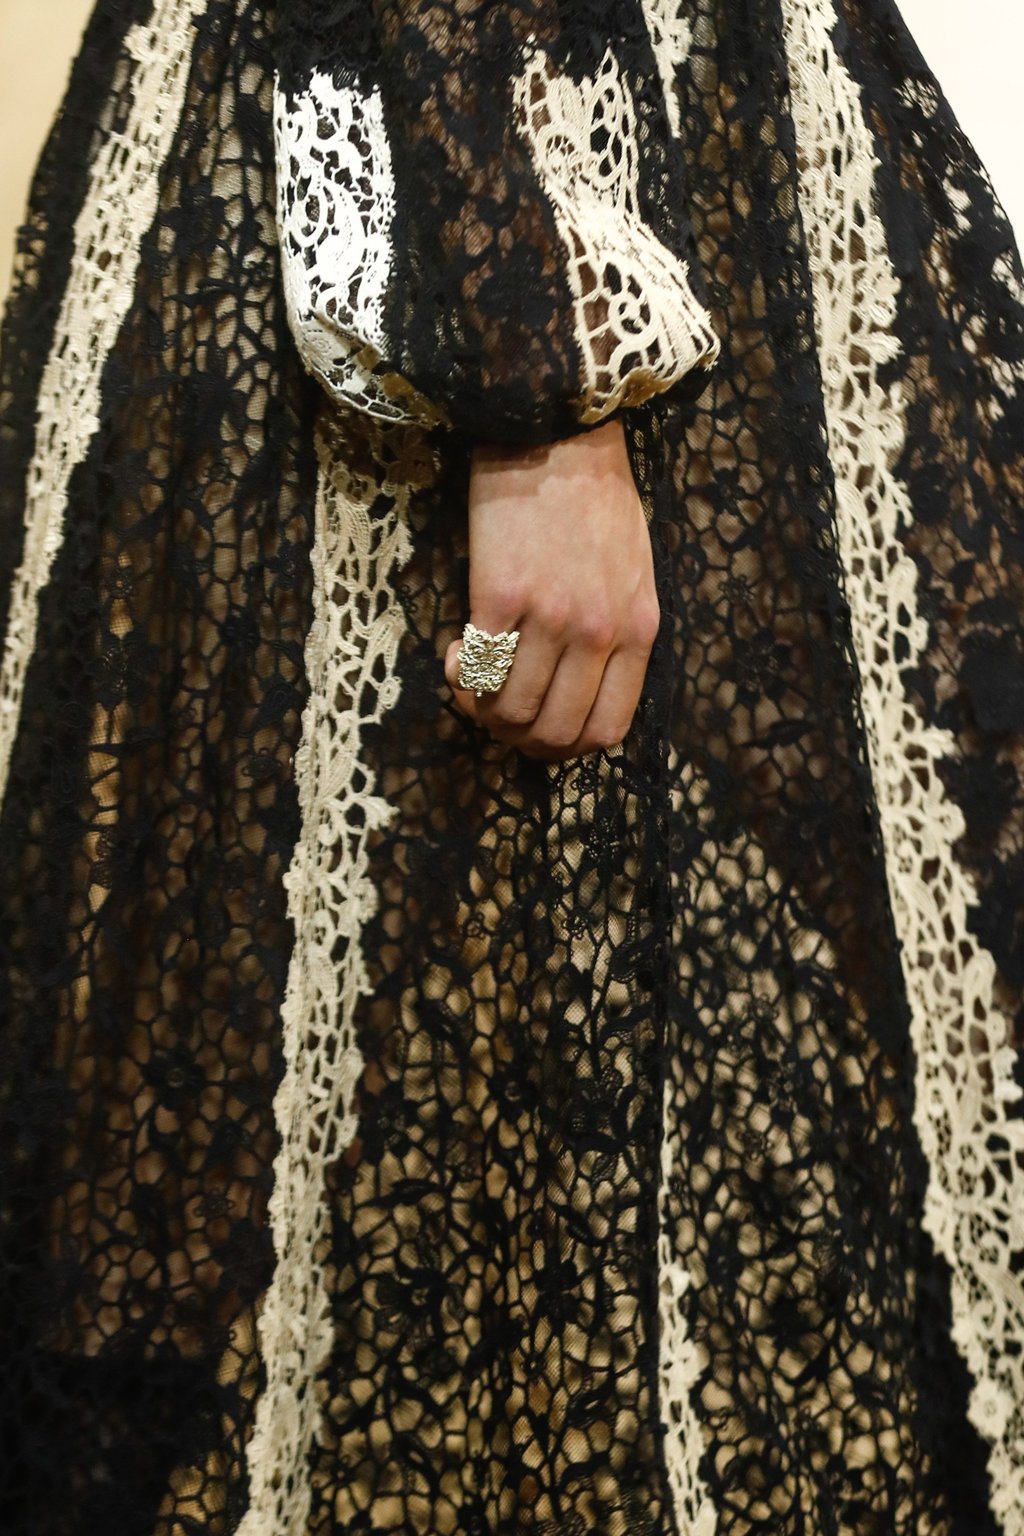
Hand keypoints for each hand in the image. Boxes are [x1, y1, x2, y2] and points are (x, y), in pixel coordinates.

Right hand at [444, 417, 659, 760]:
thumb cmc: (594, 498)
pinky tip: (456, 652)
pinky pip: (479, 672)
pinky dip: (461, 677)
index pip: (608, 729)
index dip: (565, 745)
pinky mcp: (502, 598)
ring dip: (483, 711)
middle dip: (519, 739)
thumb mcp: (635, 572)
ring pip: (512, 713)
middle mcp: (600, 633)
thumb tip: (579, 686)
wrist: (556, 433)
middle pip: (556, 734)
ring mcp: (552, 618)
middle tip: (496, 713)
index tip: (538, 725)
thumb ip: (618, 631)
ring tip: (472, 680)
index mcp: (639, 629)